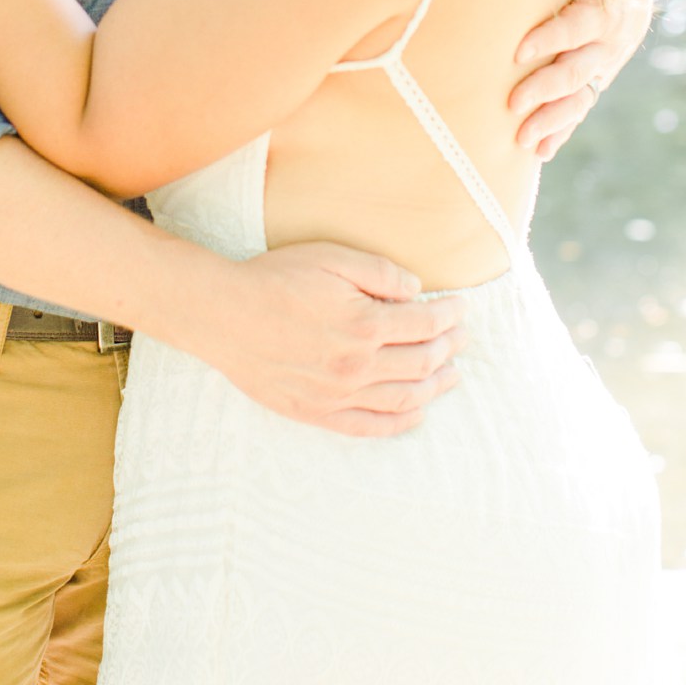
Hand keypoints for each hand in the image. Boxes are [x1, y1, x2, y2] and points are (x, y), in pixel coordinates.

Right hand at [196, 243, 468, 436]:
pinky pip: (370, 427)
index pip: (424, 323)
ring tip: (452, 375)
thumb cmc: (275, 279)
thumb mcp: (331, 257)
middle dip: (449, 348)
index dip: (449, 316)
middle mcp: (357, 366)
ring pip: (404, 398)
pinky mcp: (317, 413)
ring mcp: (338, 395)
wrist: (223, 315)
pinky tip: (416, 413)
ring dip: (435, 386)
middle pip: (421, 362)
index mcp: (364, 325)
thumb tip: (417, 290)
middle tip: (462, 338)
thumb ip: (380, 273)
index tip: (461, 308)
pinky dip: (400, 423)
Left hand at [508, 0, 654, 159]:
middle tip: (511, 104)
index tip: (518, 52)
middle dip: (544, 89)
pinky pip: (582, 107)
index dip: (551, 37)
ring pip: (580, 96)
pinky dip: (562, 129)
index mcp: (608, 3)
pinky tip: (540, 152)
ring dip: (551, 120)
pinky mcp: (600, 78)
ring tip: (521, 140)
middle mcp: (612, 39)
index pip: (578, 24)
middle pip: (577, 69)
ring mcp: (608, 63)